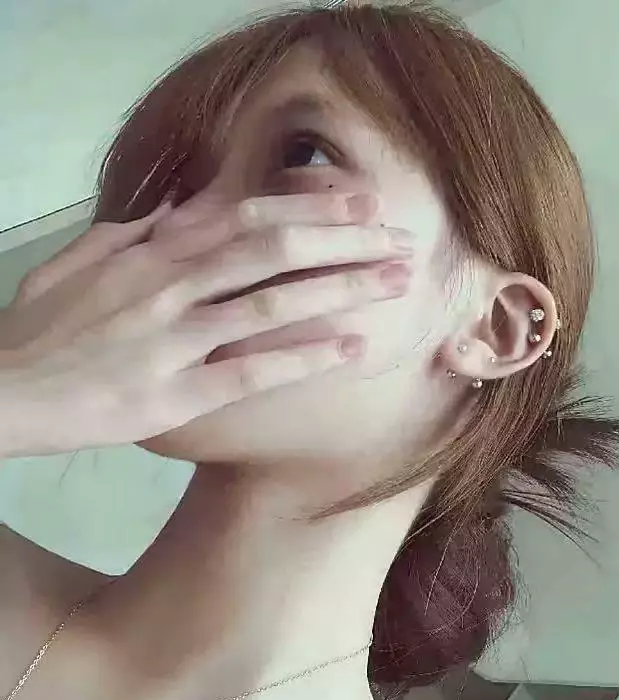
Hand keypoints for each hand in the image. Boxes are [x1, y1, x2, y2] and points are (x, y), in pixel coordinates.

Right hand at [0, 193, 412, 457]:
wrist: (2, 393)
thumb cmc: (41, 330)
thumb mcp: (77, 262)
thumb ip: (135, 233)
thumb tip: (183, 208)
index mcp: (150, 253)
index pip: (245, 216)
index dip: (310, 207)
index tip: (360, 204)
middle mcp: (169, 287)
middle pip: (272, 252)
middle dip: (343, 241)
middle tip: (398, 239)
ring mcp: (174, 340)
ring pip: (272, 306)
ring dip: (341, 291)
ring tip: (395, 284)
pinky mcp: (177, 395)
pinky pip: (252, 372)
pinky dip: (305, 358)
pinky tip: (353, 348)